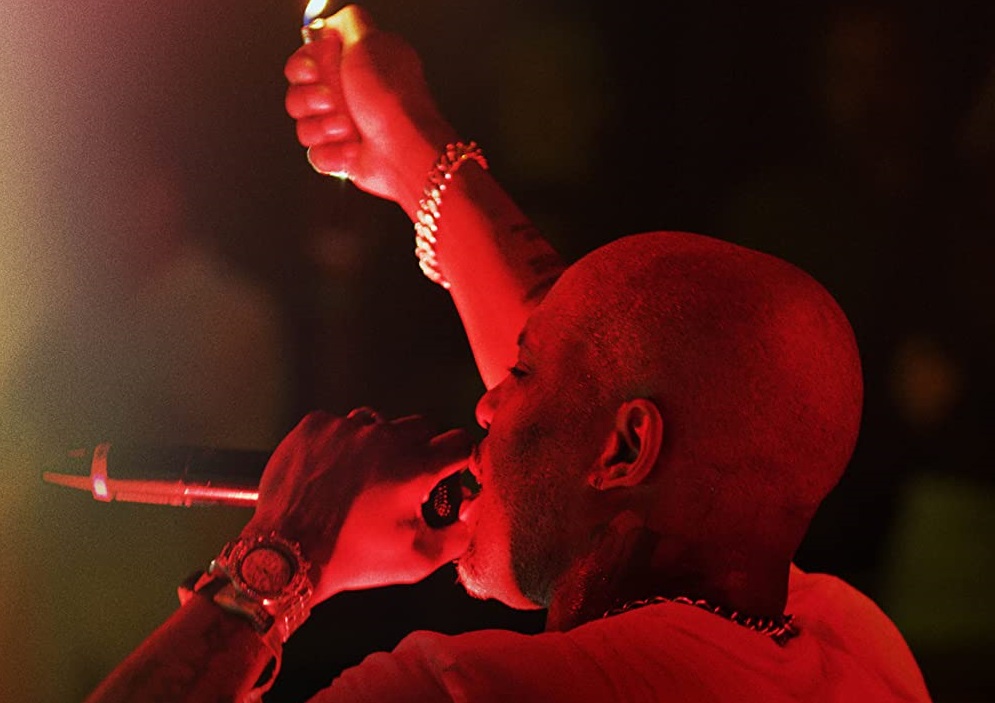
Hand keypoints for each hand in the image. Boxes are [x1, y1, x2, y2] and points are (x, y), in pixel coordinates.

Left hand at [242, 409, 472, 604]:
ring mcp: (345, 429)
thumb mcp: (417, 561)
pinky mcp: (314, 427)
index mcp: (413, 467)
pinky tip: (333, 472)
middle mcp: (382, 439)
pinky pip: (338, 424)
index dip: (459, 457)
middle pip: (420, 427)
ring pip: (378, 423)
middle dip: (419, 449)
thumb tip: (468, 518)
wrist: (286, 556)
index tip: (450, 469)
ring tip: (363, 477)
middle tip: (404, 479)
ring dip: (378, 444)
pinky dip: (340, 443)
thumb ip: (456, 537)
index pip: (457, 441)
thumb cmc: (352, 559)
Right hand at [285, 4, 458, 211]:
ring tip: (349, 128)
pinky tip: (353, 149)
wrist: (405, 150)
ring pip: (304, 127)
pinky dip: (332, 153)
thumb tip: (330, 22)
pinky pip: (316, 154)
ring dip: (324, 127)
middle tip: (333, 101)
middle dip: (310, 99)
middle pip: (298, 94)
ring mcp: (344, 127)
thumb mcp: (370, 42)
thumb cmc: (392, 99)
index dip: (302, 67)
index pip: (304, 62)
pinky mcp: (342, 156)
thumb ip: (349, 21)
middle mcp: (348, 95)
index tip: (315, 70)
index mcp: (352, 67)